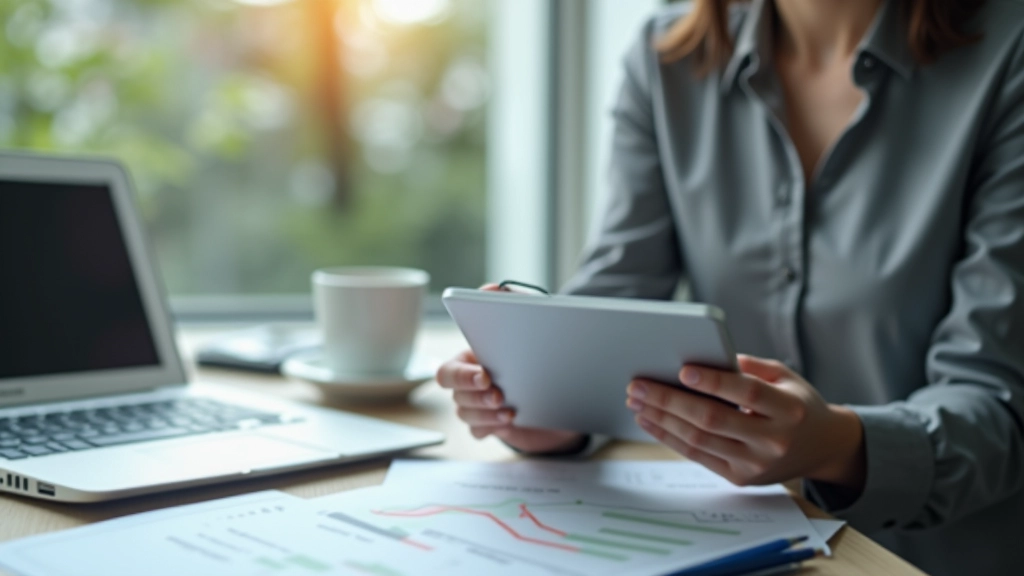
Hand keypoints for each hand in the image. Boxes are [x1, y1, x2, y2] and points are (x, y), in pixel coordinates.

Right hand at [436, 284, 584, 453]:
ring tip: (510, 411)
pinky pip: (479, 431)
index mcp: (471, 358)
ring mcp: (478, 406)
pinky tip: (509, 422)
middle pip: (455, 394)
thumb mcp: (528, 317)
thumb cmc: (535, 347)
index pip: (449, 370)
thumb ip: (508, 299)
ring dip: (486, 414)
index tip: (485, 375)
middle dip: (474, 396)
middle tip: (498, 394)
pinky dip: (491, 428)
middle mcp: (469, 383)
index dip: (463, 375)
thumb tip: (489, 288)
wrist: (562, 385)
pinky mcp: (491, 425)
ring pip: (465, 414)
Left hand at [626, 354, 865, 489]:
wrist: (823, 447)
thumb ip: (749, 366)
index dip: (714, 381)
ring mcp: (756, 464)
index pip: (747, 393)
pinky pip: (698, 456)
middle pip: (713, 419)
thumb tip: (703, 355)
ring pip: (700, 440)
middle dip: (669, 400)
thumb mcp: (785, 376)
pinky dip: (669, 437)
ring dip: (662, 420)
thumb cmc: (797, 403)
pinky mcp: (741, 478)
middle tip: (637, 385)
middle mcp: (774, 440)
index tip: (682, 369)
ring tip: (636, 401)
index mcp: (790, 410)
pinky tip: (650, 420)